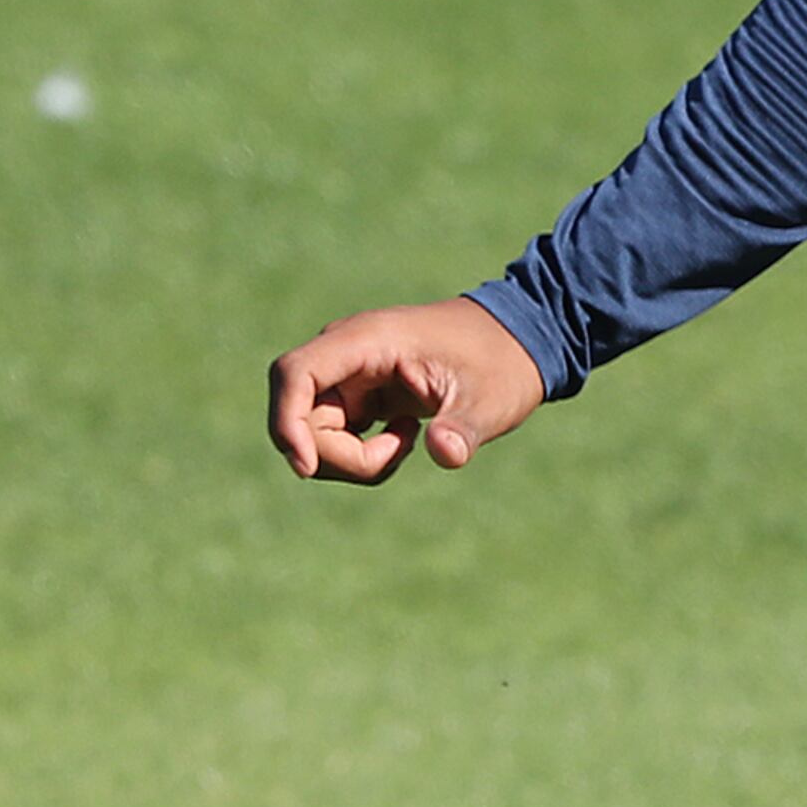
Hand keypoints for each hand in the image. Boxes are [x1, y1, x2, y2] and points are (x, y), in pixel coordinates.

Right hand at [267, 297, 544, 480]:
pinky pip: (333, 435)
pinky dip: (360, 453)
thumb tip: (447, 454)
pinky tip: (406, 435)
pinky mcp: (357, 394)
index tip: (307, 467)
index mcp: (370, 339)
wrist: (520, 343)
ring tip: (410, 439)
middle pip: (301, 415)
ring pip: (314, 431)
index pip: (294, 373)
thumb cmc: (505, 364)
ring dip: (353, 457)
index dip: (287, 421)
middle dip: (339, 456)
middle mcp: (347, 352)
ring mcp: (349, 373)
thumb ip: (464, 427)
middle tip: (402, 451)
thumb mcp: (493, 400)